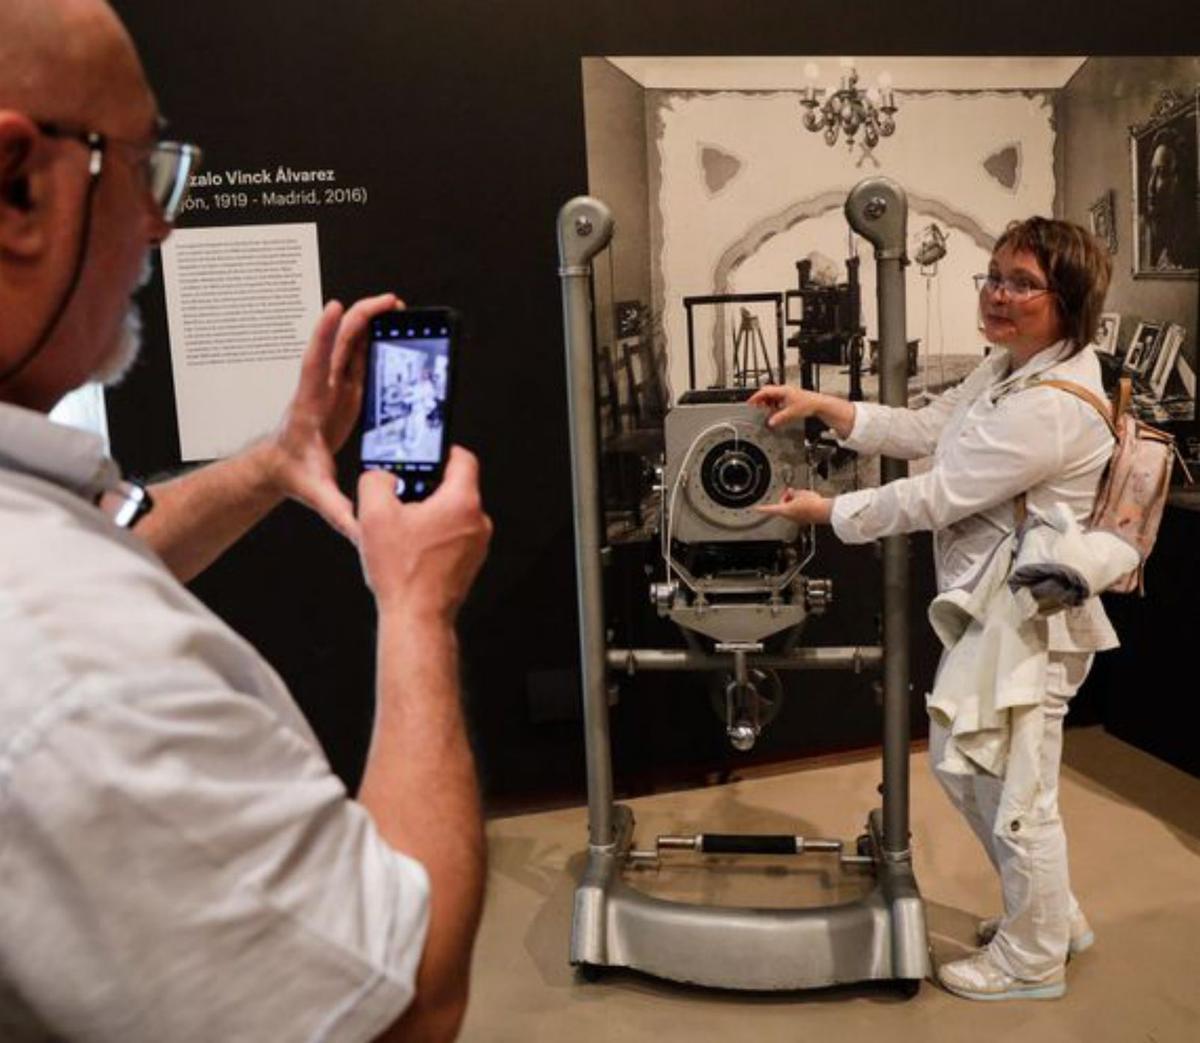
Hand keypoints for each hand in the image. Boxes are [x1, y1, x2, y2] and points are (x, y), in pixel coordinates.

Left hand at [260, 293, 401, 541]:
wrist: (281, 469)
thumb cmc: (296, 476)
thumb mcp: (318, 496)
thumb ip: (340, 512)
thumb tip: (363, 530)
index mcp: (313, 407)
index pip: (318, 363)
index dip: (326, 335)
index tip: (336, 308)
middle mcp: (322, 389)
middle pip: (339, 343)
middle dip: (362, 318)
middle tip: (390, 303)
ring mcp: (333, 386)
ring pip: (349, 344)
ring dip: (370, 323)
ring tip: (396, 308)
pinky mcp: (343, 390)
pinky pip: (357, 357)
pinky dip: (373, 340)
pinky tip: (390, 330)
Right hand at [357, 447, 492, 621]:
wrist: (417, 618)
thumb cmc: (403, 575)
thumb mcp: (374, 515)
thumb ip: (375, 480)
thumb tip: (380, 475)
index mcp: (462, 502)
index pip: (463, 457)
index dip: (441, 450)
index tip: (424, 454)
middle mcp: (477, 521)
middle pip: (455, 487)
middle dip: (426, 487)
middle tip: (402, 496)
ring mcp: (476, 544)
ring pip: (453, 513)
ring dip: (429, 514)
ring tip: (403, 528)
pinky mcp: (469, 562)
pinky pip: (453, 536)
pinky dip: (434, 536)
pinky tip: (411, 549)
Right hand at [747, 384, 819, 429]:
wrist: (818, 404)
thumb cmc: (808, 404)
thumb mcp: (791, 413)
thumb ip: (779, 418)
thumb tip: (770, 422)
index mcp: (782, 390)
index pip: (765, 391)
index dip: (756, 397)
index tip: (750, 402)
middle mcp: (784, 390)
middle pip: (767, 391)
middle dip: (760, 399)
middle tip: (755, 406)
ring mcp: (787, 392)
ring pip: (772, 394)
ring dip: (767, 401)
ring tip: (764, 408)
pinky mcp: (790, 396)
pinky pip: (777, 397)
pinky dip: (773, 403)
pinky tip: (774, 409)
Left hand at [755, 487, 832, 525]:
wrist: (824, 511)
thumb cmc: (812, 504)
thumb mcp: (800, 493)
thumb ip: (792, 492)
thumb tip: (791, 492)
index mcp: (785, 510)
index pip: (769, 509)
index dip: (762, 508)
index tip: (756, 509)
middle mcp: (789, 517)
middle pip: (781, 507)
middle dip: (785, 498)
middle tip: (791, 491)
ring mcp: (797, 519)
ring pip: (790, 509)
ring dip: (793, 501)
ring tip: (802, 495)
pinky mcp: (804, 520)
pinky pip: (798, 511)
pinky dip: (799, 505)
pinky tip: (807, 501)